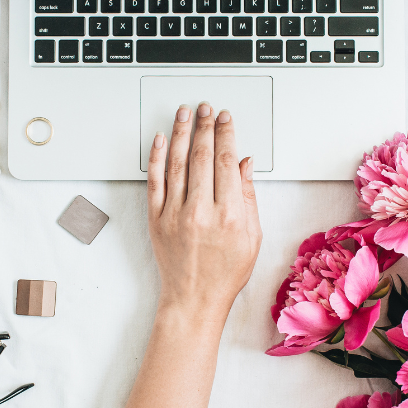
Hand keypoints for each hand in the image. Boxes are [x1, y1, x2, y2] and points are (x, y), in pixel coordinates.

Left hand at [147, 103, 261, 323]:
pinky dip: (156, 157)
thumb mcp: (252, 237)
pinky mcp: (156, 220)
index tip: (225, 119)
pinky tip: (160, 140)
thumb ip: (248, 198)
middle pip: (202, 156)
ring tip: (184, 113)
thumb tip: (246, 164)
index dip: (226, 134)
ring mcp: (175, 214)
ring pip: (176, 162)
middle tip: (205, 109)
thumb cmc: (226, 273)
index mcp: (229, 215)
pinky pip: (154, 181)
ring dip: (180, 133)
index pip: (227, 161)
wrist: (194, 299)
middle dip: (204, 126)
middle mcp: (200, 211)